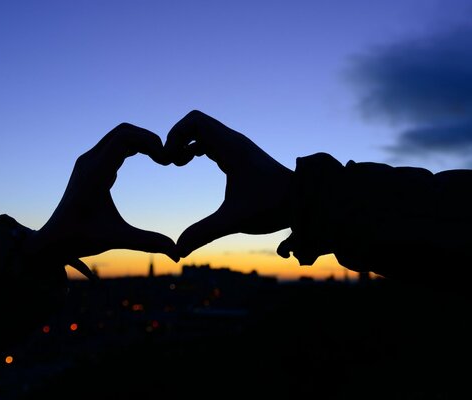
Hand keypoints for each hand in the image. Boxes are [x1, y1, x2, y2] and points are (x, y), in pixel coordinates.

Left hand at [32, 123, 179, 269]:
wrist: (52, 240)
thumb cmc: (80, 239)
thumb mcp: (117, 239)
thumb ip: (148, 242)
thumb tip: (178, 254)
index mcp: (95, 173)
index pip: (124, 138)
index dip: (150, 142)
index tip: (165, 160)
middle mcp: (89, 161)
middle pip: (123, 131)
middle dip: (148, 139)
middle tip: (166, 157)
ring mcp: (88, 162)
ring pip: (118, 136)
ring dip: (141, 142)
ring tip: (160, 158)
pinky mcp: (89, 166)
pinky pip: (113, 145)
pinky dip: (132, 147)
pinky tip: (146, 160)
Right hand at [164, 110, 292, 257]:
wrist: (303, 201)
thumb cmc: (272, 206)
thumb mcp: (234, 220)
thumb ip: (203, 232)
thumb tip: (178, 250)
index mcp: (231, 147)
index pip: (194, 121)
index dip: (175, 135)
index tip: (169, 160)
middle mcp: (234, 141)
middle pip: (196, 123)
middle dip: (177, 138)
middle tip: (169, 162)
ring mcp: (237, 147)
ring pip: (204, 131)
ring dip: (186, 143)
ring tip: (177, 164)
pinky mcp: (240, 155)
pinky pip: (212, 141)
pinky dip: (197, 148)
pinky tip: (192, 164)